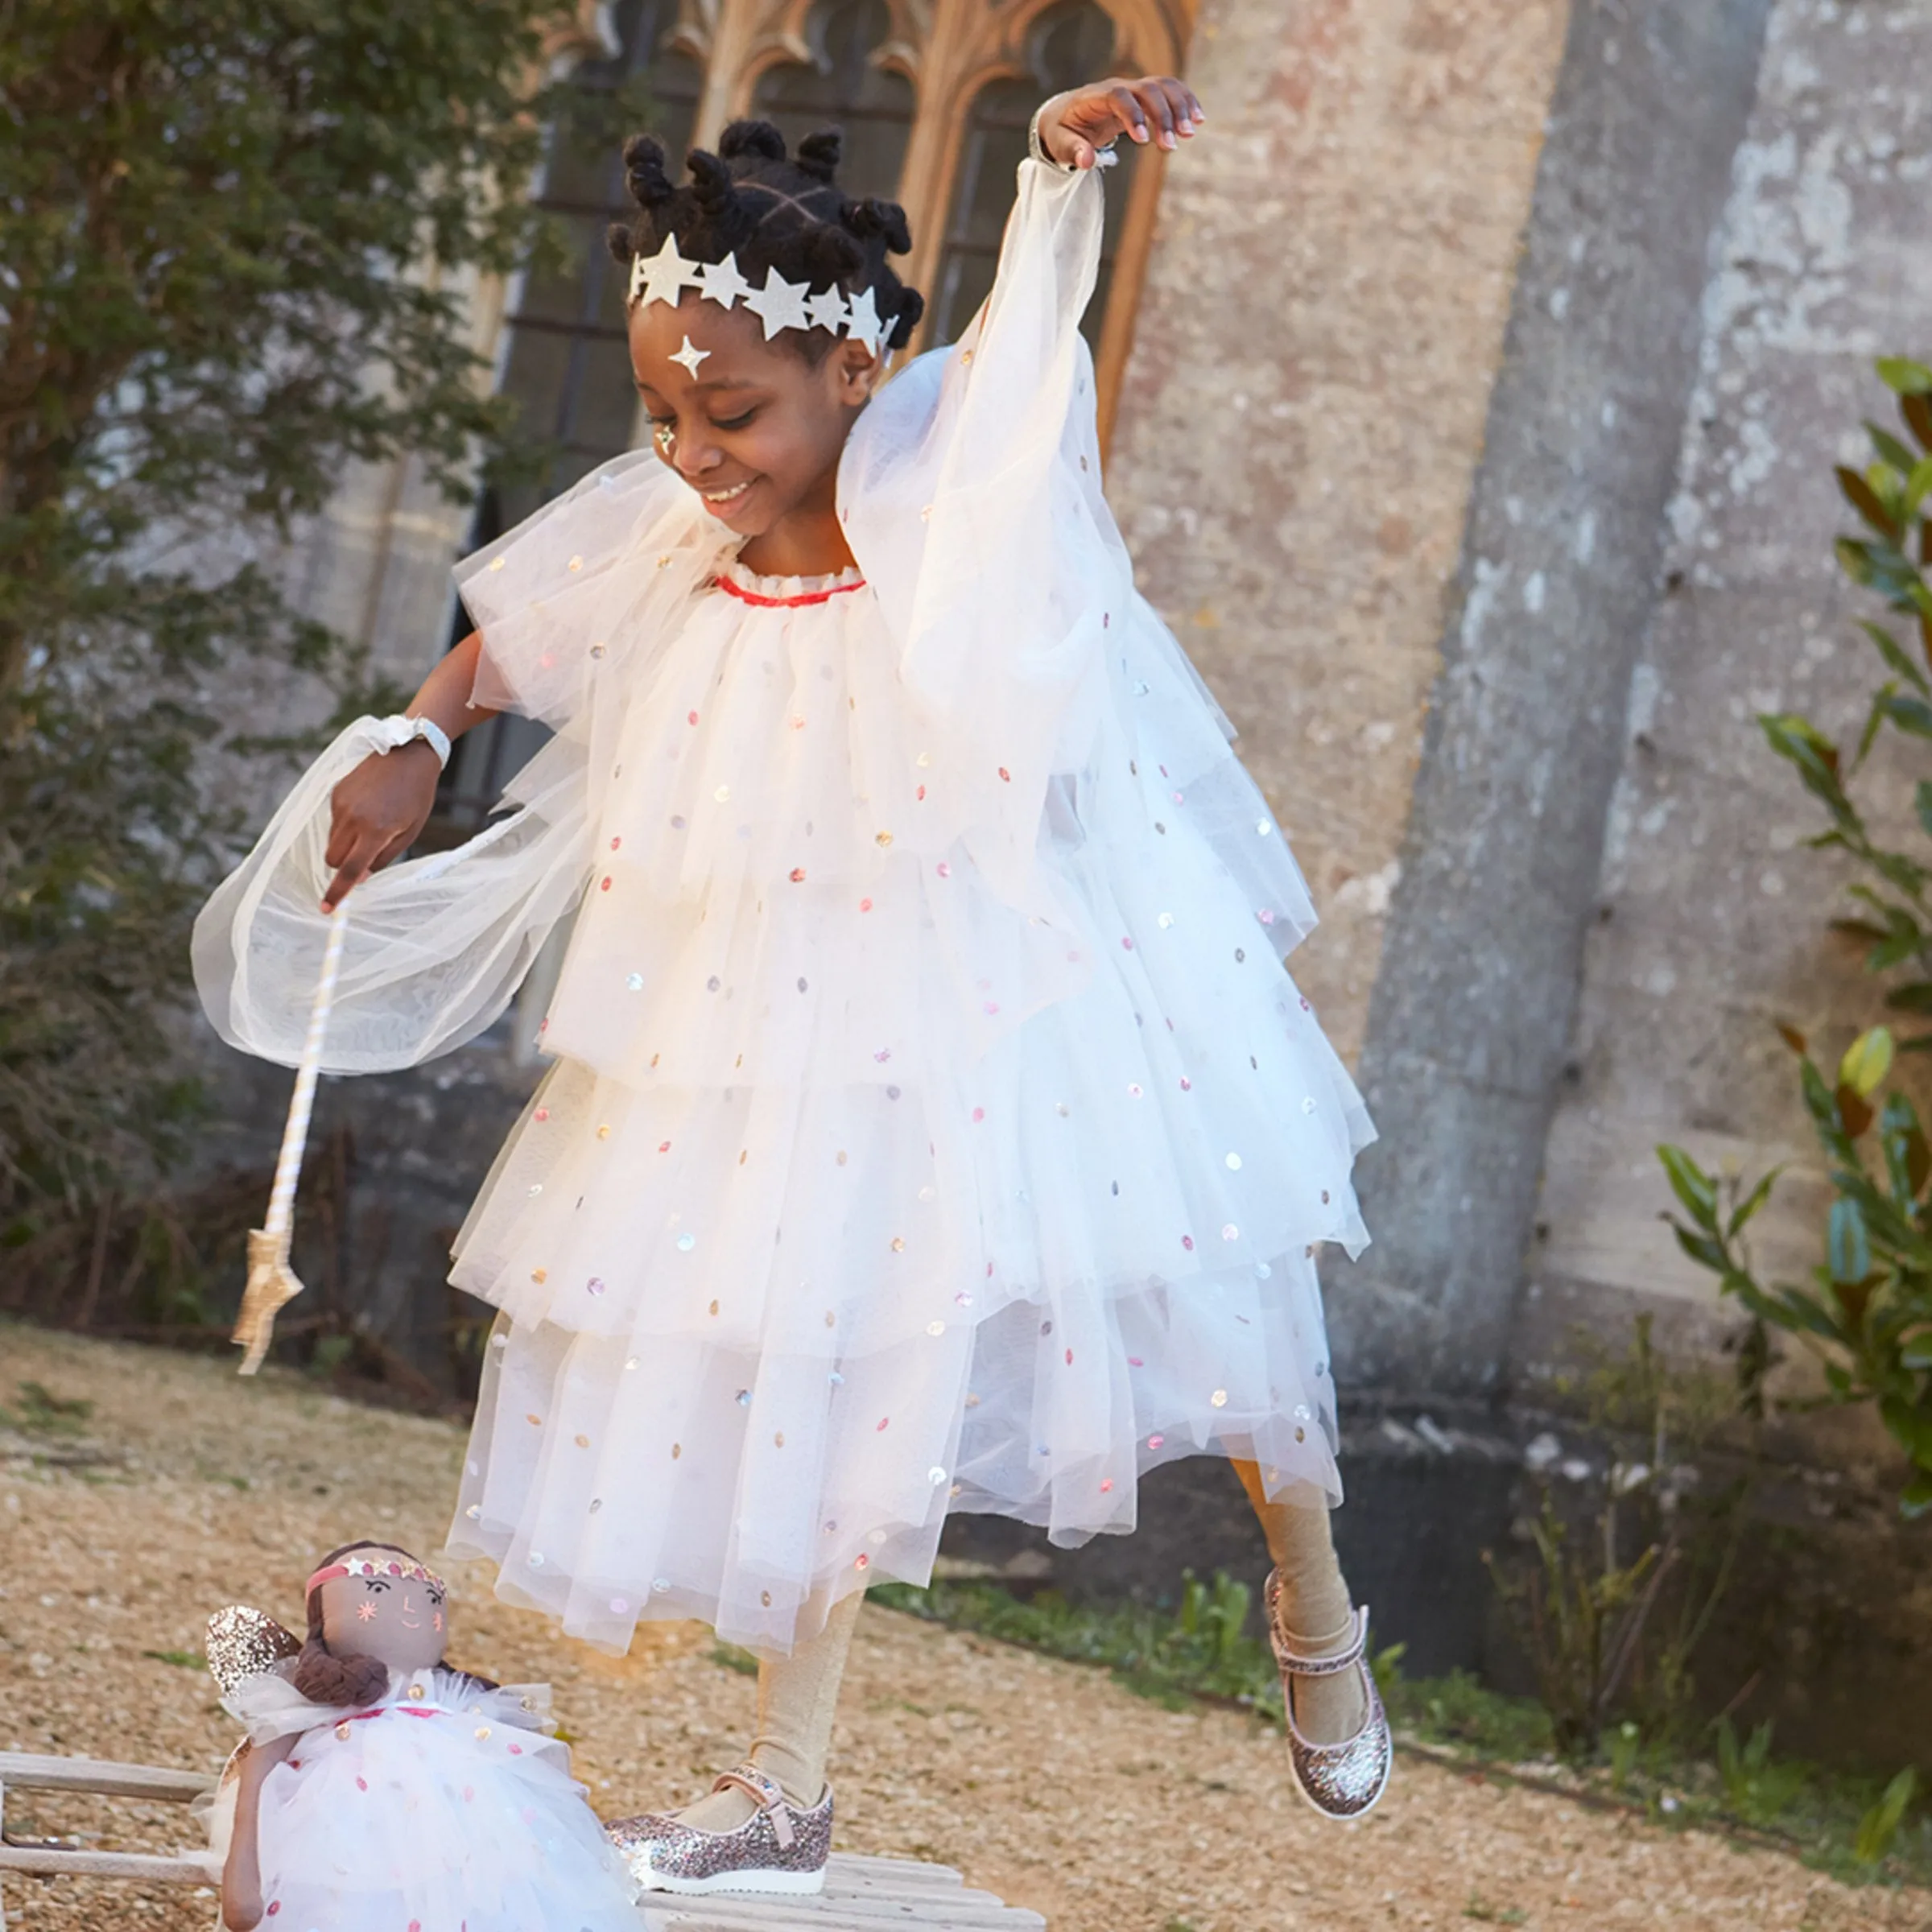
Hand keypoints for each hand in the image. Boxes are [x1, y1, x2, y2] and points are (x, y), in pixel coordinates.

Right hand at [322, 741, 440, 909]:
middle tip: (363, 857)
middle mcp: (353, 818)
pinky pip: (333, 821)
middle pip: (333, 859)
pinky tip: (367, 808)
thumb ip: (383, 858)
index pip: (349, 870)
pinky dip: (346, 825)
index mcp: (375, 830)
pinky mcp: (335, 793)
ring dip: (346, 844)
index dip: (337, 893)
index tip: (327, 910)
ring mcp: (341, 804)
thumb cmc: (416, 796)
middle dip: (343, 866)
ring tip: (374, 824)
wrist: (407, 754)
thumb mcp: (409, 832)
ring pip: (332, 841)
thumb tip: (359, 877)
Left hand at [1036, 75, 1204, 169]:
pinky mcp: (1144, 97)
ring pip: (1163, 86)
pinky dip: (1186, 101)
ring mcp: (1133, 89)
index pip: (1118, 96)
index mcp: (1095, 97)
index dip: (1133, 114)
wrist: (1067, 115)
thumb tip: (1086, 161)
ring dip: (1180, 107)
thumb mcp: (1059, 143)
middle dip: (1162, 115)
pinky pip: (1169, 91)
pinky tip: (1199, 119)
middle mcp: (1118, 87)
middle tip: (1172, 146)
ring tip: (1190, 133)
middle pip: (1147, 89)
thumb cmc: (1063, 131)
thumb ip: (1072, 151)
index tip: (1144, 141)